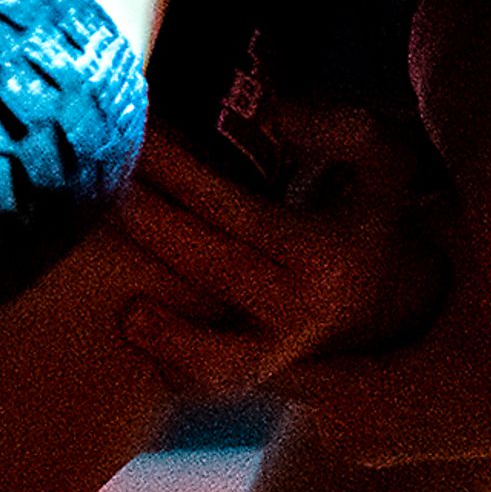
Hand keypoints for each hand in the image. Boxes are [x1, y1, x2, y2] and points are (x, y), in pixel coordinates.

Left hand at [108, 130, 448, 401]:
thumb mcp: (381, 159)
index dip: (180, 170)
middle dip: (146, 219)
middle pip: (206, 265)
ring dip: (157, 318)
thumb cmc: (371, 212)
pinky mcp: (257, 374)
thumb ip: (338, 127)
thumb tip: (279, 110)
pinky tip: (132, 323)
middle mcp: (301, 308)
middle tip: (97, 178)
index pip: (234, 207)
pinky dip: (168, 361)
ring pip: (206, 348)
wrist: (394, 293)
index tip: (140, 134)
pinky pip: (204, 381)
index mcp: (324, 252)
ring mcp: (278, 350)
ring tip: (111, 276)